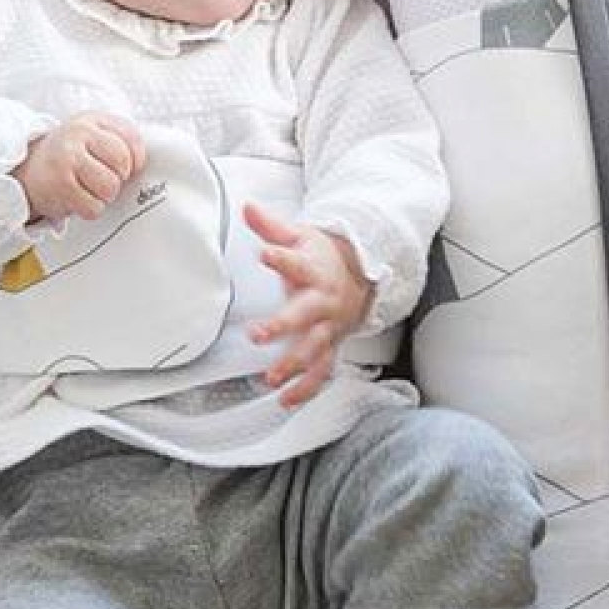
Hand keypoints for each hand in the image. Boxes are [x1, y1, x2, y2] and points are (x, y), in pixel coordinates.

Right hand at [16, 112, 145, 222]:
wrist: (26, 169)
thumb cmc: (68, 156)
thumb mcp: (91, 137)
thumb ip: (119, 141)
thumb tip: (144, 167)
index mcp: (93, 120)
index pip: (132, 138)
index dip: (136, 160)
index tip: (127, 169)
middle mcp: (79, 133)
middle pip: (122, 162)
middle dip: (119, 178)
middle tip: (104, 180)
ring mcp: (68, 157)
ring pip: (110, 187)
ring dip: (104, 196)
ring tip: (89, 189)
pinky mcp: (61, 184)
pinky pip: (94, 206)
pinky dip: (90, 209)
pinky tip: (77, 198)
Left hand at [243, 202, 374, 407]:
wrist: (361, 277)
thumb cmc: (323, 259)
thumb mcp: (300, 238)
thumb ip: (271, 228)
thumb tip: (247, 208)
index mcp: (313, 271)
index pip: (294, 262)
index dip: (279, 257)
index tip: (264, 254)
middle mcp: (322, 302)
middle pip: (303, 316)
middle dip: (282, 327)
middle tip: (258, 334)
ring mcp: (327, 328)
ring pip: (313, 350)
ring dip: (293, 365)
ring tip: (271, 378)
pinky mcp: (330, 346)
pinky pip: (320, 372)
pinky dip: (305, 389)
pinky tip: (286, 401)